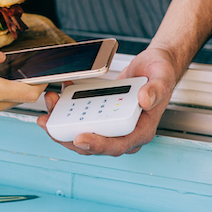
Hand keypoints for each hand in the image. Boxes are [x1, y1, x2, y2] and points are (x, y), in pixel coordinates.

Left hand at [36, 47, 179, 155]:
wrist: (154, 66)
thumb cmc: (160, 73)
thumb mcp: (162, 77)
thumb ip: (157, 90)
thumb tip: (145, 100)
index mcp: (140, 130)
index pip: (117, 146)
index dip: (97, 145)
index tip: (79, 138)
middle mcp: (123, 132)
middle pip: (91, 145)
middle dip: (66, 135)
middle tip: (49, 122)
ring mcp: (110, 125)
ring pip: (81, 132)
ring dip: (61, 122)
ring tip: (49, 104)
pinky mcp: (100, 115)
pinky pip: (80, 118)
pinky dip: (66, 109)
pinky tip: (59, 94)